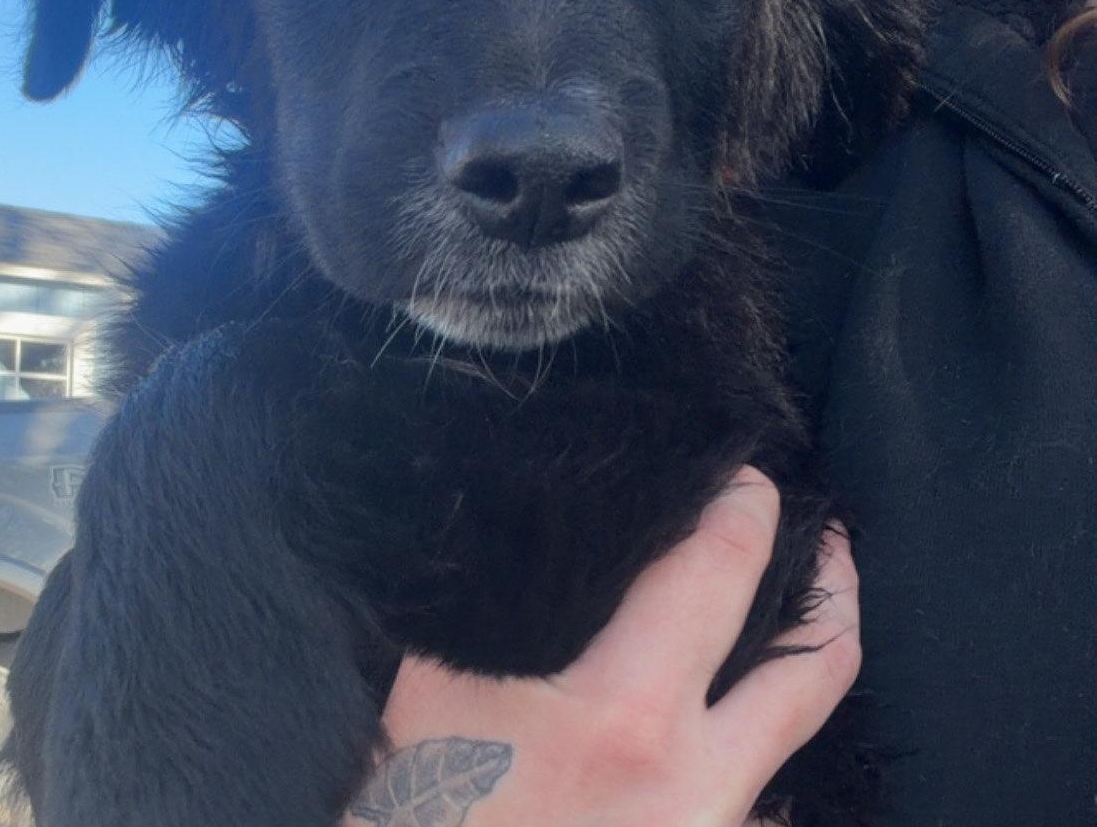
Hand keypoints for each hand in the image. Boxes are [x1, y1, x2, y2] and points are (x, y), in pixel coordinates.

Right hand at [344, 468, 859, 826]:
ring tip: (820, 594)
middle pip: (817, 659)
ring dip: (823, 649)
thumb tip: (550, 522)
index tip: (742, 471)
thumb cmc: (431, 808)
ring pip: (810, 727)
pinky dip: (772, 724)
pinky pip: (772, 788)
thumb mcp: (441, 685)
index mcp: (627, 712)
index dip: (745, 502)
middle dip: (832, 573)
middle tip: (823, 525)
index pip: (721, 569)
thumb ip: (501, 599)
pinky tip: (751, 687)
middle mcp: (698, 780)